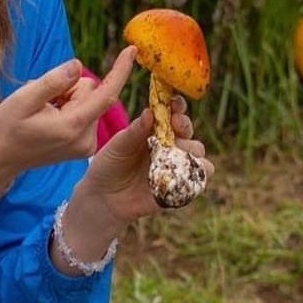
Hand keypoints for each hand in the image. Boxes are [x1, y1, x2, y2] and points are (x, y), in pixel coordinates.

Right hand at [0, 48, 138, 201]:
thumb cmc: (6, 128)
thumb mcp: (23, 99)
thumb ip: (53, 81)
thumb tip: (79, 65)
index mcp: (72, 127)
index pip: (106, 95)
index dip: (120, 70)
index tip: (132, 50)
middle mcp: (85, 139)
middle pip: (91, 93)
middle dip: (69, 89)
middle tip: (42, 102)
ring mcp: (85, 146)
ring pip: (87, 101)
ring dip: (66, 100)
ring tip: (42, 114)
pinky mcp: (83, 147)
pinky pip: (84, 113)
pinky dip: (68, 110)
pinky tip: (48, 120)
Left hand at [82, 93, 214, 222]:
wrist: (104, 198)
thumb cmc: (109, 167)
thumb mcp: (117, 147)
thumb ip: (133, 132)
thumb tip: (150, 112)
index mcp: (156, 130)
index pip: (173, 113)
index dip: (178, 107)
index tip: (174, 104)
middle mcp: (170, 146)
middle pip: (188, 132)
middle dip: (185, 126)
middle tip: (176, 126)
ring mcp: (176, 166)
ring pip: (198, 155)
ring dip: (193, 152)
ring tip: (179, 155)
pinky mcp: (180, 187)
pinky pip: (198, 181)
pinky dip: (198, 177)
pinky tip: (185, 176)